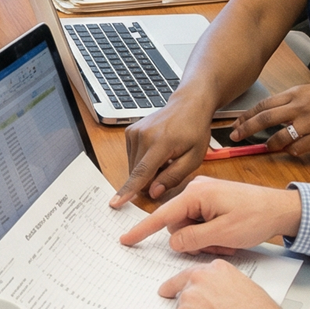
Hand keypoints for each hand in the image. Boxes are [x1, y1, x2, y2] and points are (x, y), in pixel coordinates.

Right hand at [112, 92, 215, 206]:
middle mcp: (143, 136)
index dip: (128, 190)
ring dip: (147, 169)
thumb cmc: (194, 131)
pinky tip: (157, 151)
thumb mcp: (194, 158)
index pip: (141, 172)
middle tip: (169, 167)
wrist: (188, 105)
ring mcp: (134, 132)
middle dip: (150, 179)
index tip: (115, 203)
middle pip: (137, 172)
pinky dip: (143, 160)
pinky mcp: (130, 131)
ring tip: (165, 156)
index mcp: (161, 143)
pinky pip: (132, 156)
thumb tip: (153, 192)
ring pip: (134, 166)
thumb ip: (173, 177)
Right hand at [119, 175, 302, 250]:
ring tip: (226, 240)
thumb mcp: (223, 233)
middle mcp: (195, 190)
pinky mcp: (211, 201)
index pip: (162, 215)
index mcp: (195, 193)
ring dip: (204, 239)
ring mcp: (203, 194)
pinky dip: (210, 233)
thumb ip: (192, 239)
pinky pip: (199, 222)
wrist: (282, 209)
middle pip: (176, 224)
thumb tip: (173, 242)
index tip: (125, 239)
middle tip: (217, 245)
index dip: (142, 230)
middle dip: (193, 240)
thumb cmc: (257, 216)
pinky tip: (227, 236)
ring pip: (188, 226)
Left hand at [232, 84, 309, 157]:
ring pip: (280, 137)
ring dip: (270, 144)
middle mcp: (301, 107)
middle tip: (235, 137)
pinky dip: (291, 150)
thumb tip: (269, 113)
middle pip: (265, 119)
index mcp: (297, 93)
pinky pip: (298, 148)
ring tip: (267, 146)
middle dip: (246, 129)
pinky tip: (291, 149)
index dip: (247, 115)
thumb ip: (290, 101)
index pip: (264, 104)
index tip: (236, 123)